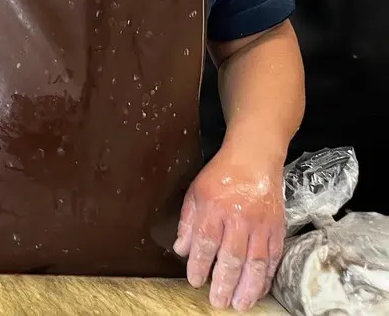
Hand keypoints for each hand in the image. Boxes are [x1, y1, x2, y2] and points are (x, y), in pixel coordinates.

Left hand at [174, 145, 284, 311]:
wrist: (254, 158)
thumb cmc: (221, 175)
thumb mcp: (195, 192)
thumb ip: (188, 222)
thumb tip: (182, 250)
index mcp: (215, 207)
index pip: (206, 242)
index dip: (200, 265)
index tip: (195, 282)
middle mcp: (239, 218)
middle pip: (232, 256)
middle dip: (225, 283)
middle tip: (218, 302)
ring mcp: (262, 224)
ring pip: (256, 262)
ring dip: (248, 287)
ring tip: (240, 305)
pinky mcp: (278, 228)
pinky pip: (273, 258)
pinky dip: (266, 277)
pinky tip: (258, 290)